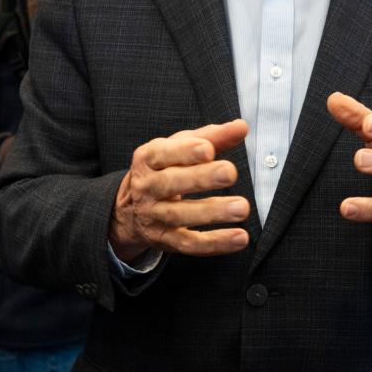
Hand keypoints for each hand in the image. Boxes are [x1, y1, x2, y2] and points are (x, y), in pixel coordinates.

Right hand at [109, 119, 250, 262]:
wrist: (129, 211)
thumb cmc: (164, 169)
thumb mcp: (180, 148)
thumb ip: (212, 136)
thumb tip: (242, 127)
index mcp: (148, 158)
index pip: (163, 153)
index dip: (186, 151)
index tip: (209, 149)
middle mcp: (146, 187)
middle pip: (171, 183)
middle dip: (201, 178)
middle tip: (229, 173)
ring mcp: (154, 216)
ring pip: (181, 215)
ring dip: (213, 212)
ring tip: (242, 208)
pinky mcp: (165, 240)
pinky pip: (190, 244)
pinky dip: (216, 242)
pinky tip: (240, 238)